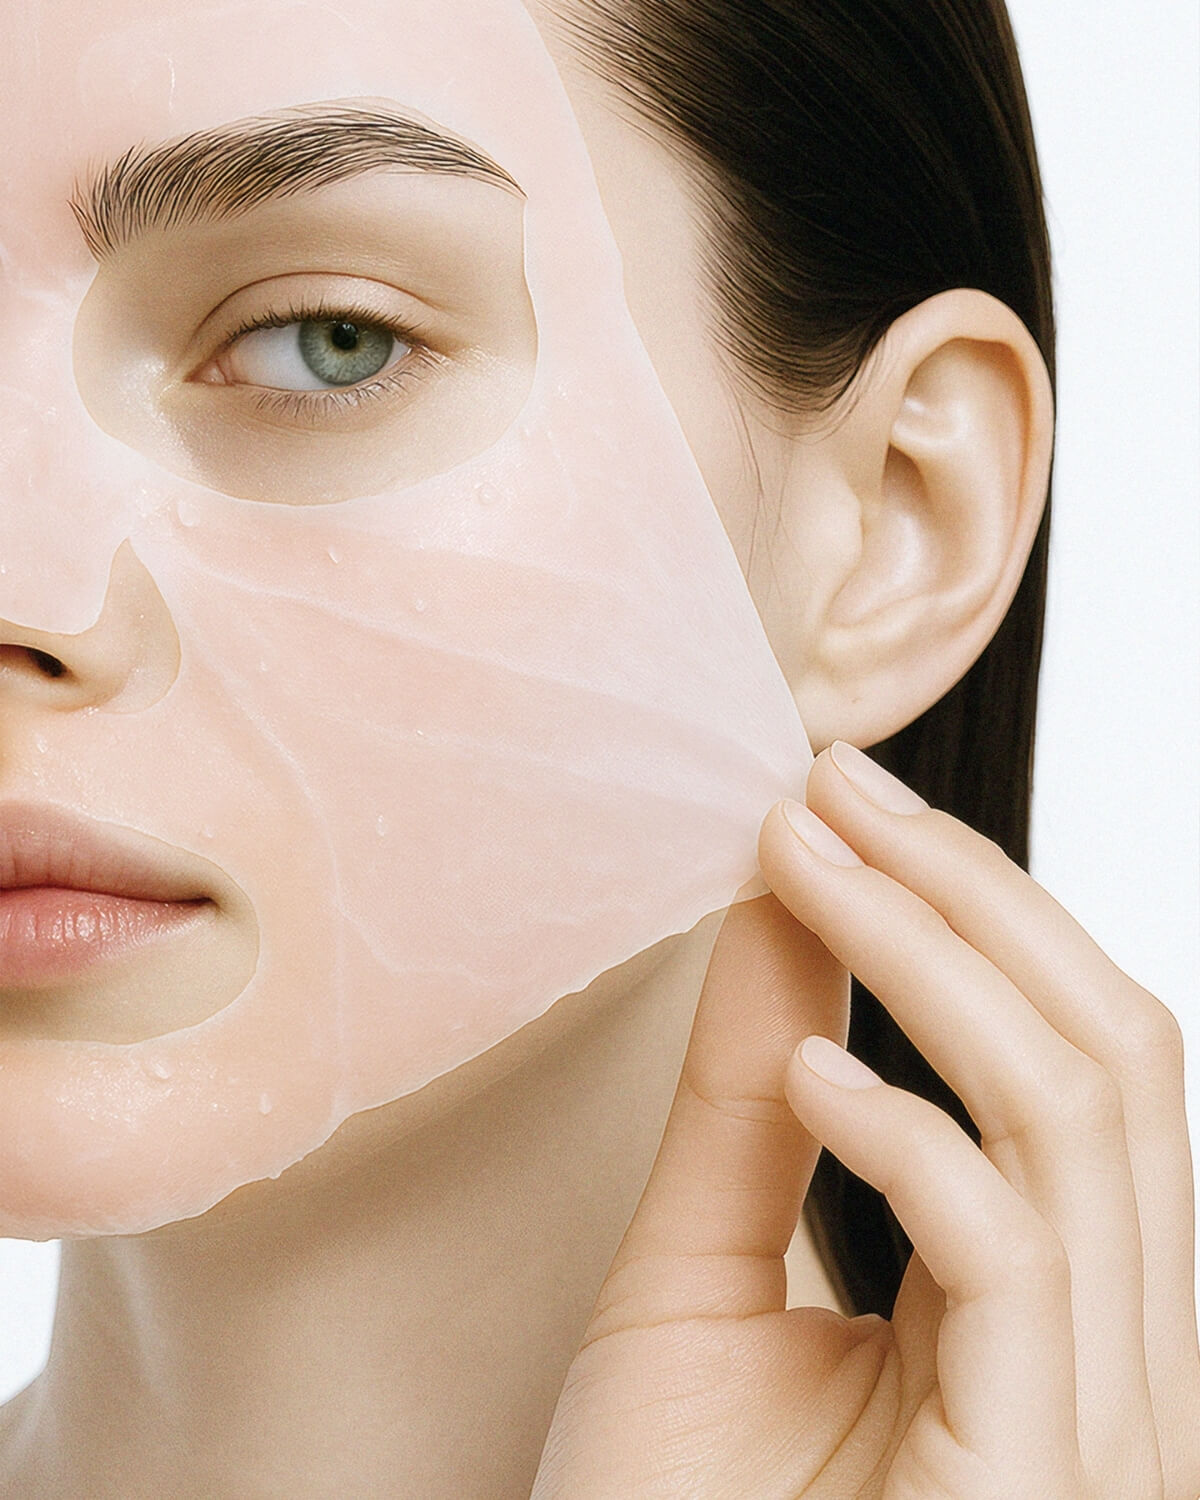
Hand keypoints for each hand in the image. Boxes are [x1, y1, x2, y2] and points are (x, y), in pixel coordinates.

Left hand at [531, 742, 1199, 1498]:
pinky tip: (810, 1080)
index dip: (963, 904)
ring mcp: (1099, 1421)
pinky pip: (1016, 1259)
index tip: (832, 799)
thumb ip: (749, 1099)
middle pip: (1112, 1052)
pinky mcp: (1047, 1480)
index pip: (1071, 1051)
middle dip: (969, 894)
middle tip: (832, 788)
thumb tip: (779, 904)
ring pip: (1083, 1121)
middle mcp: (1110, 1347)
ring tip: (805, 865)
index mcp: (1046, 1295)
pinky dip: (916, 1141)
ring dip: (937, 963)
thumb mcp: (697, 1273)